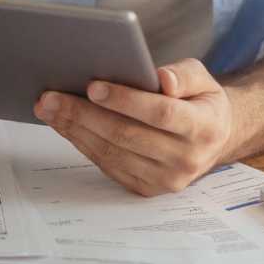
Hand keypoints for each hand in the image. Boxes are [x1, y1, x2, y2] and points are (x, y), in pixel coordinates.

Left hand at [33, 59, 236, 195]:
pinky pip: (107, 165)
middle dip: (84, 114)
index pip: (161, 113)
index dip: (125, 100)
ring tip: (48, 108)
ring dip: (74, 129)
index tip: (93, 86)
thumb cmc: (200, 102)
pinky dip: (82, 143)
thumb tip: (162, 79)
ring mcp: (165, 179)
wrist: (214, 139)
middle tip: (51, 96)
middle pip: (127, 135)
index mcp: (203, 128)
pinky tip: (64, 124)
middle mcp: (186, 159)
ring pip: (112, 152)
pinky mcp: (146, 189)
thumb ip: (183, 74)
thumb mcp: (202, 79)